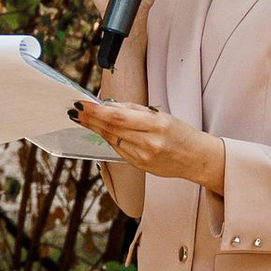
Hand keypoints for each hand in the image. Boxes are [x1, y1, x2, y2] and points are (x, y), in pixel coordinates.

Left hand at [71, 97, 226, 192]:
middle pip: (111, 129)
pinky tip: (102, 131)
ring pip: (111, 139)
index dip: (96, 111)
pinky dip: (108, 138)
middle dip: (90, 119)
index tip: (81, 104)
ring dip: (96, 129)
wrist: (195, 158)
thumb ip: (133, 110)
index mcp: (156, 125)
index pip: (118, 117)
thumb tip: (106, 105)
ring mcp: (143, 157)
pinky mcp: (139, 166)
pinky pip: (118, 149)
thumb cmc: (178, 132)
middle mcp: (149, 142)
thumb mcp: (160, 115)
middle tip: (75, 110)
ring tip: (83, 118)